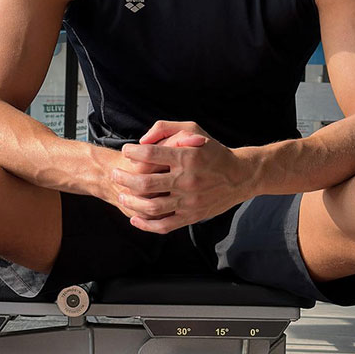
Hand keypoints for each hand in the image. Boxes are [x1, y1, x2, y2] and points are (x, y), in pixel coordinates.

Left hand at [111, 120, 243, 233]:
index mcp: (186, 157)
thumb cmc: (213, 150)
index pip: (150, 154)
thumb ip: (166, 128)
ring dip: (131, 201)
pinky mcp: (191, 216)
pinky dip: (146, 224)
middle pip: (145, 183)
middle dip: (124, 178)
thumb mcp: (193, 129)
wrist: (240, 176)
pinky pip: (164, 225)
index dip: (133, 152)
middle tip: (115, 174)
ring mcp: (189, 201)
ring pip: (151, 206)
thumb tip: (142, 140)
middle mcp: (187, 180)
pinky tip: (135, 218)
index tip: (126, 151)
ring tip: (121, 194)